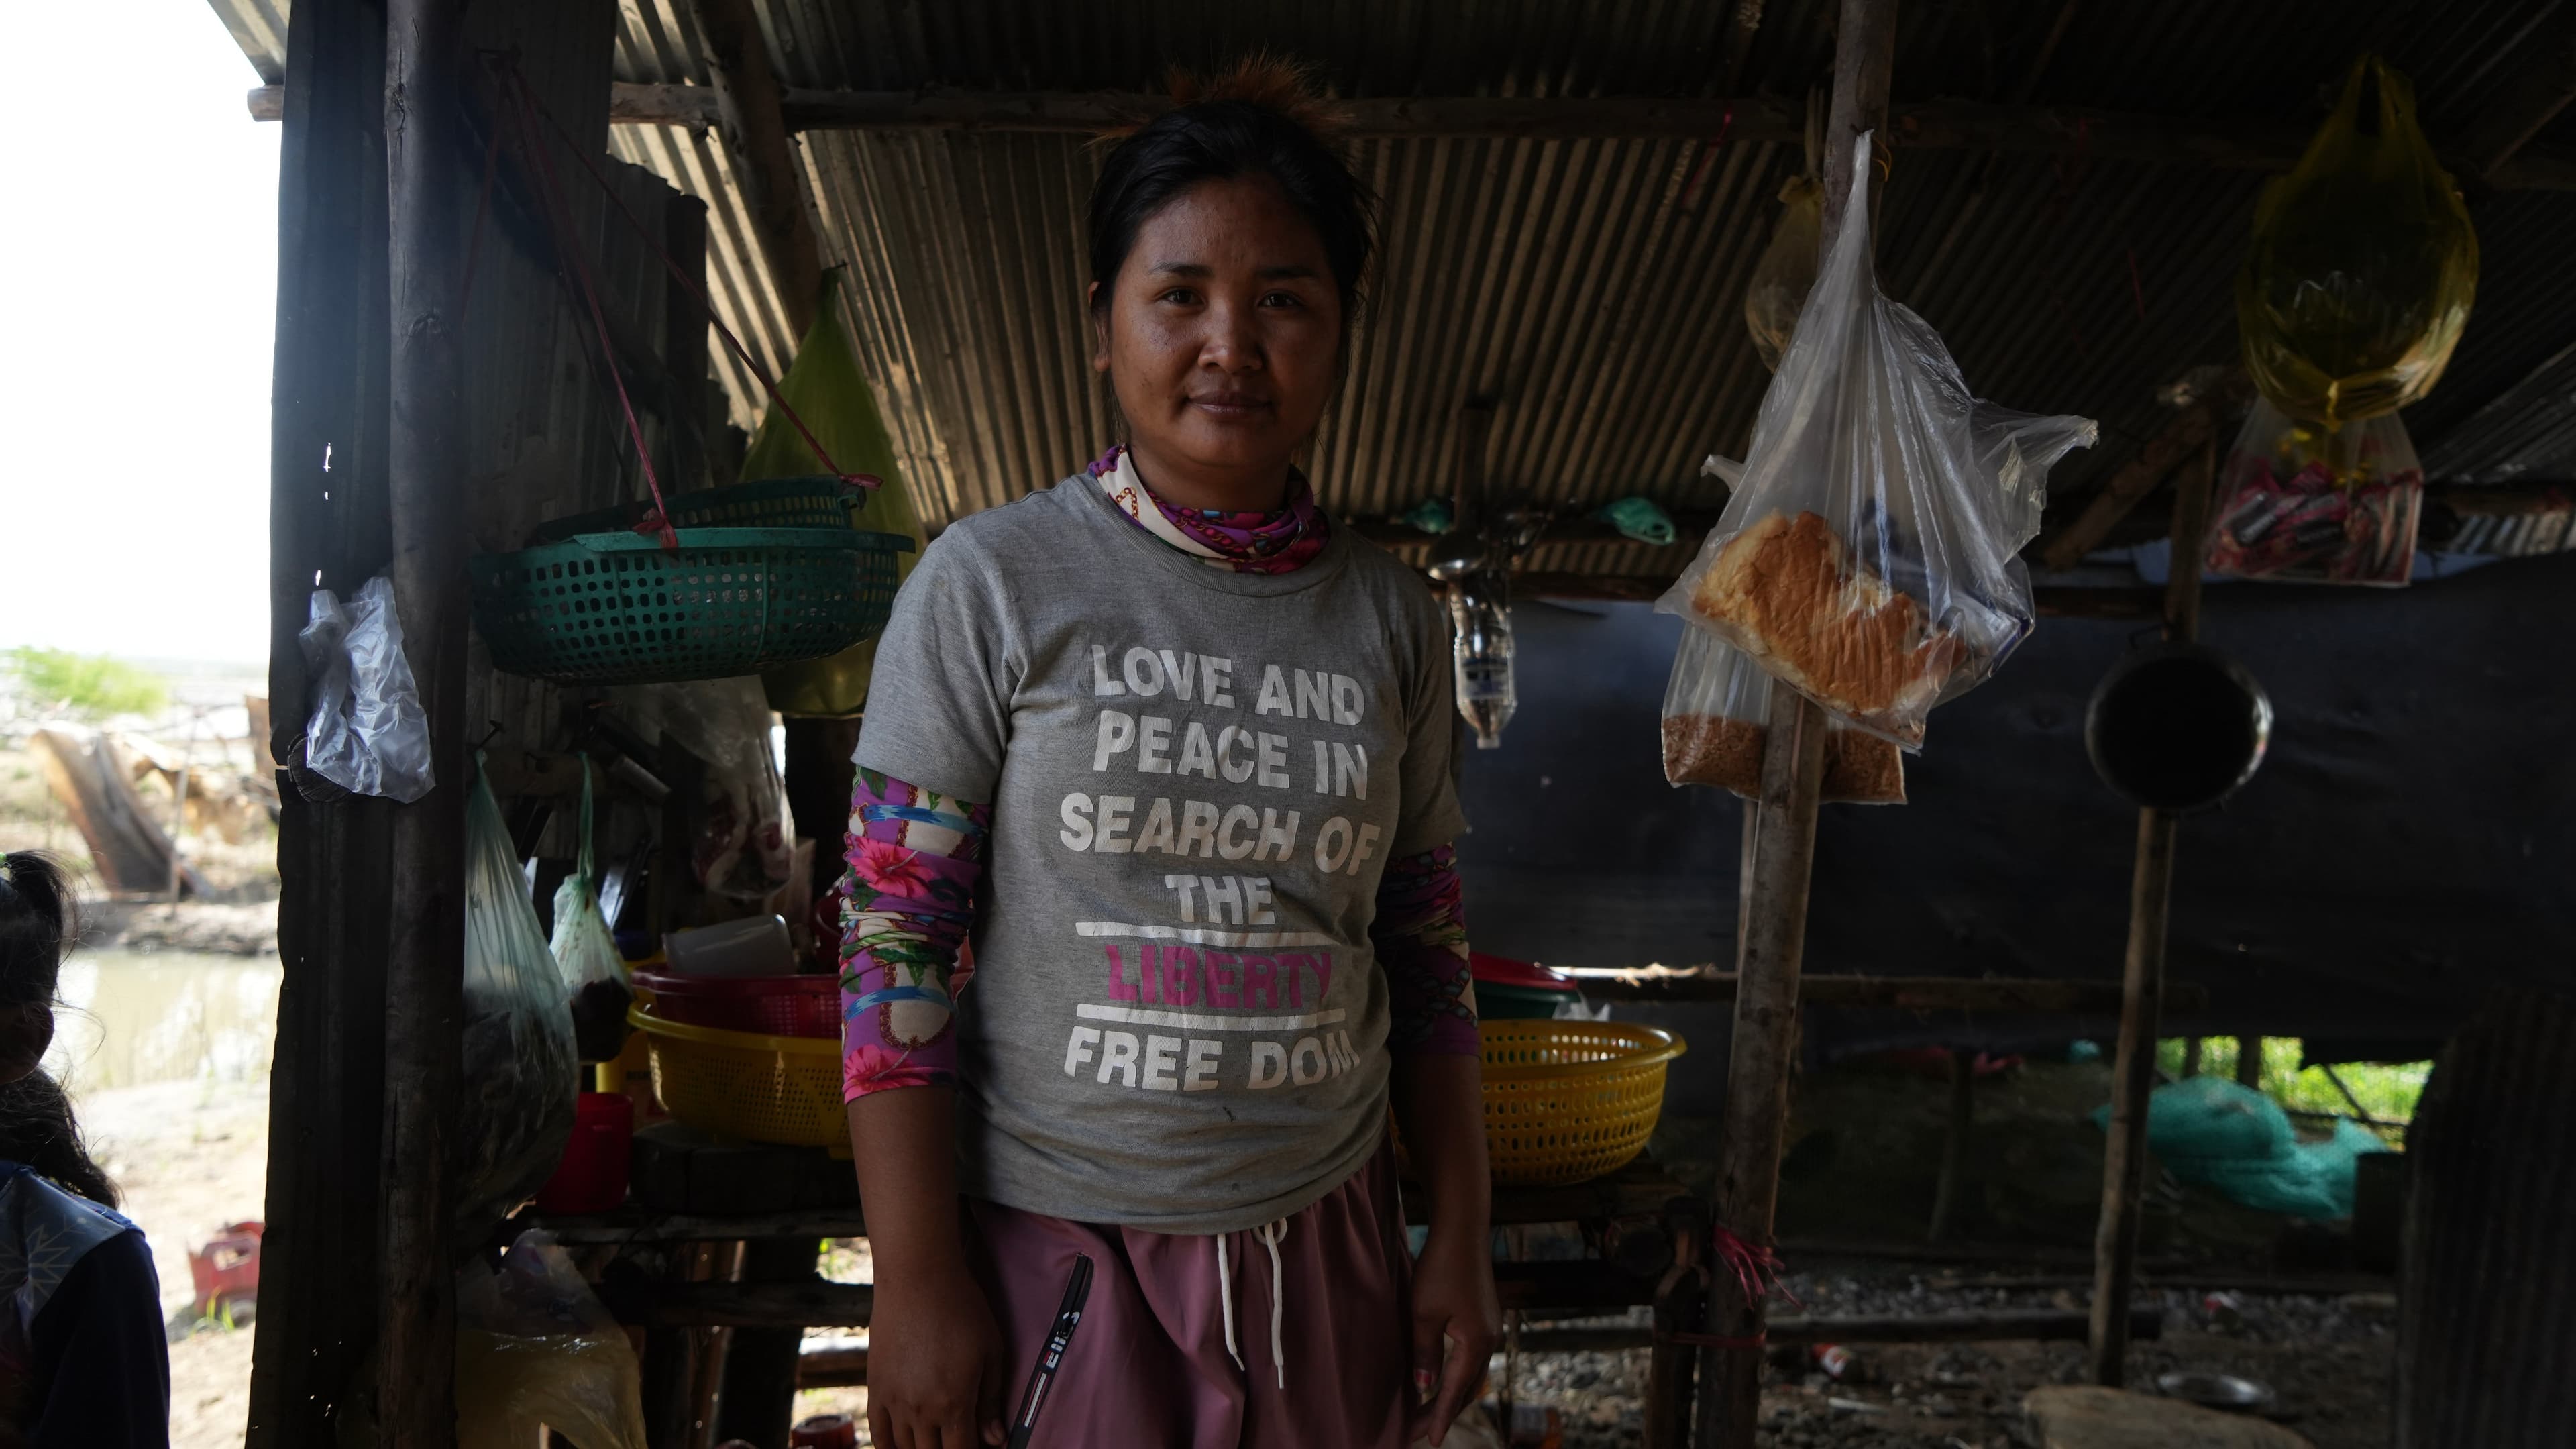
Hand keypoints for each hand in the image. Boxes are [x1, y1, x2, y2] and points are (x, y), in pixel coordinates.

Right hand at [865, 1266, 1009, 1448]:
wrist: (917, 1278)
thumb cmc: (962, 1309)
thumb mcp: (990, 1352)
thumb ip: (991, 1401)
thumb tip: (996, 1440)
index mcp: (954, 1403)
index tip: (981, 1447)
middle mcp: (921, 1410)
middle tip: (960, 1439)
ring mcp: (894, 1401)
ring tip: (936, 1441)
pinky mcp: (875, 1388)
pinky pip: (878, 1433)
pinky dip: (889, 1448)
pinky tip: (901, 1448)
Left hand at [1408, 1225, 1501, 1445]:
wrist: (1463, 1231)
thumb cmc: (1440, 1269)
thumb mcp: (1424, 1313)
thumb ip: (1424, 1352)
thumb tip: (1424, 1387)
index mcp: (1476, 1343)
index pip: (1454, 1391)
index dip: (1440, 1416)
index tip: (1430, 1440)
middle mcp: (1490, 1341)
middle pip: (1469, 1388)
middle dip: (1447, 1411)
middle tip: (1425, 1431)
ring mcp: (1490, 1329)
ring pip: (1473, 1374)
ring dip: (1454, 1394)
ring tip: (1432, 1412)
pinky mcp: (1485, 1318)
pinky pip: (1473, 1358)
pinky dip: (1459, 1375)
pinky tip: (1445, 1377)